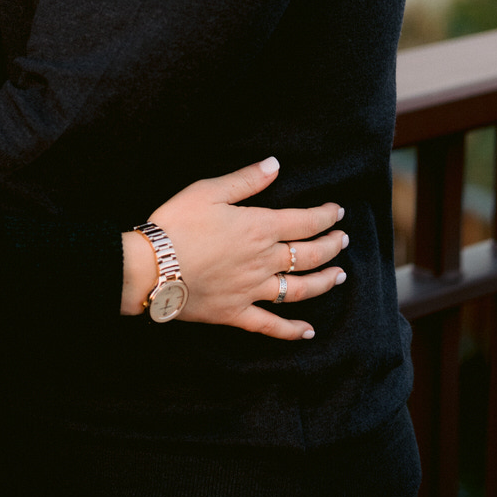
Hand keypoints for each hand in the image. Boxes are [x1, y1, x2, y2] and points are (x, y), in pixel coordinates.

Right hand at [120, 157, 346, 339]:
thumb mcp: (208, 190)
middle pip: (309, 255)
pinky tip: (309, 332)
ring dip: (324, 282)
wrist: (152, 267)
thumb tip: (275, 165)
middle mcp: (264, 260)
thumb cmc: (177, 223)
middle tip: (344, 240)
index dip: (325, 216)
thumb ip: (246, 180)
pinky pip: (271, 325)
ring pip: (300, 289)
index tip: (338, 211)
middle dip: (331, 246)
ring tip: (340, 276)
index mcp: (259, 227)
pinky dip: (292, 330)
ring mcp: (253, 290)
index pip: (305, 221)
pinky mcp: (237, 313)